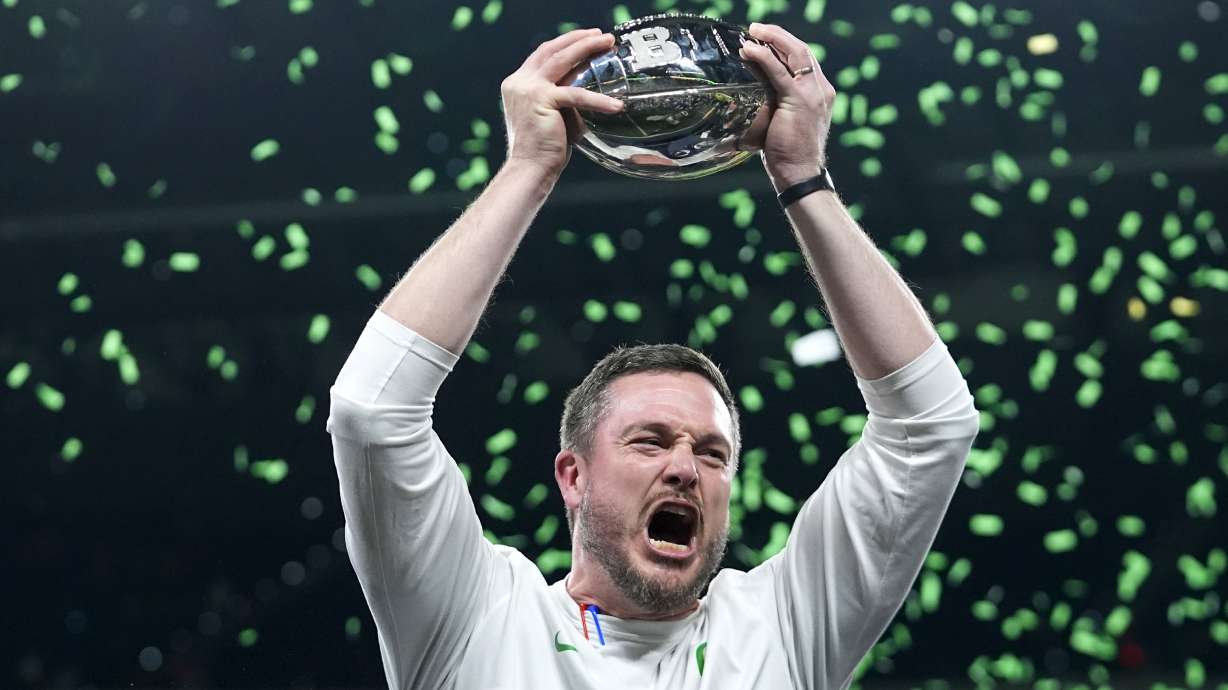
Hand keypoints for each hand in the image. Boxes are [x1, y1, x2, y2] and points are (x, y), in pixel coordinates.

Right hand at [501, 29, 624, 178]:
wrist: (529, 169)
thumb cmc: (543, 149)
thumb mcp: (550, 115)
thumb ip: (561, 99)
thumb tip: (586, 91)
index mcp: (517, 84)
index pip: (543, 55)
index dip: (565, 44)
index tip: (586, 37)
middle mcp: (519, 82)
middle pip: (552, 50)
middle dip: (579, 39)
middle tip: (603, 35)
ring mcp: (528, 89)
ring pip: (562, 59)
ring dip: (587, 48)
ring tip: (608, 44)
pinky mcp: (541, 100)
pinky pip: (576, 94)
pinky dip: (598, 99)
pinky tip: (616, 104)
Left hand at [739, 23, 835, 188]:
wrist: (800, 174)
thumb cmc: (788, 153)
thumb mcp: (781, 118)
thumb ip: (773, 96)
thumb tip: (753, 77)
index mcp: (821, 93)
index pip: (804, 59)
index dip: (784, 45)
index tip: (766, 38)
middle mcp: (821, 89)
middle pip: (801, 50)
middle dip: (778, 35)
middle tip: (756, 29)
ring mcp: (813, 94)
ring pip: (794, 53)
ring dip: (772, 38)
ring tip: (752, 32)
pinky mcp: (799, 100)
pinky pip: (779, 71)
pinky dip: (763, 57)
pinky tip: (749, 50)